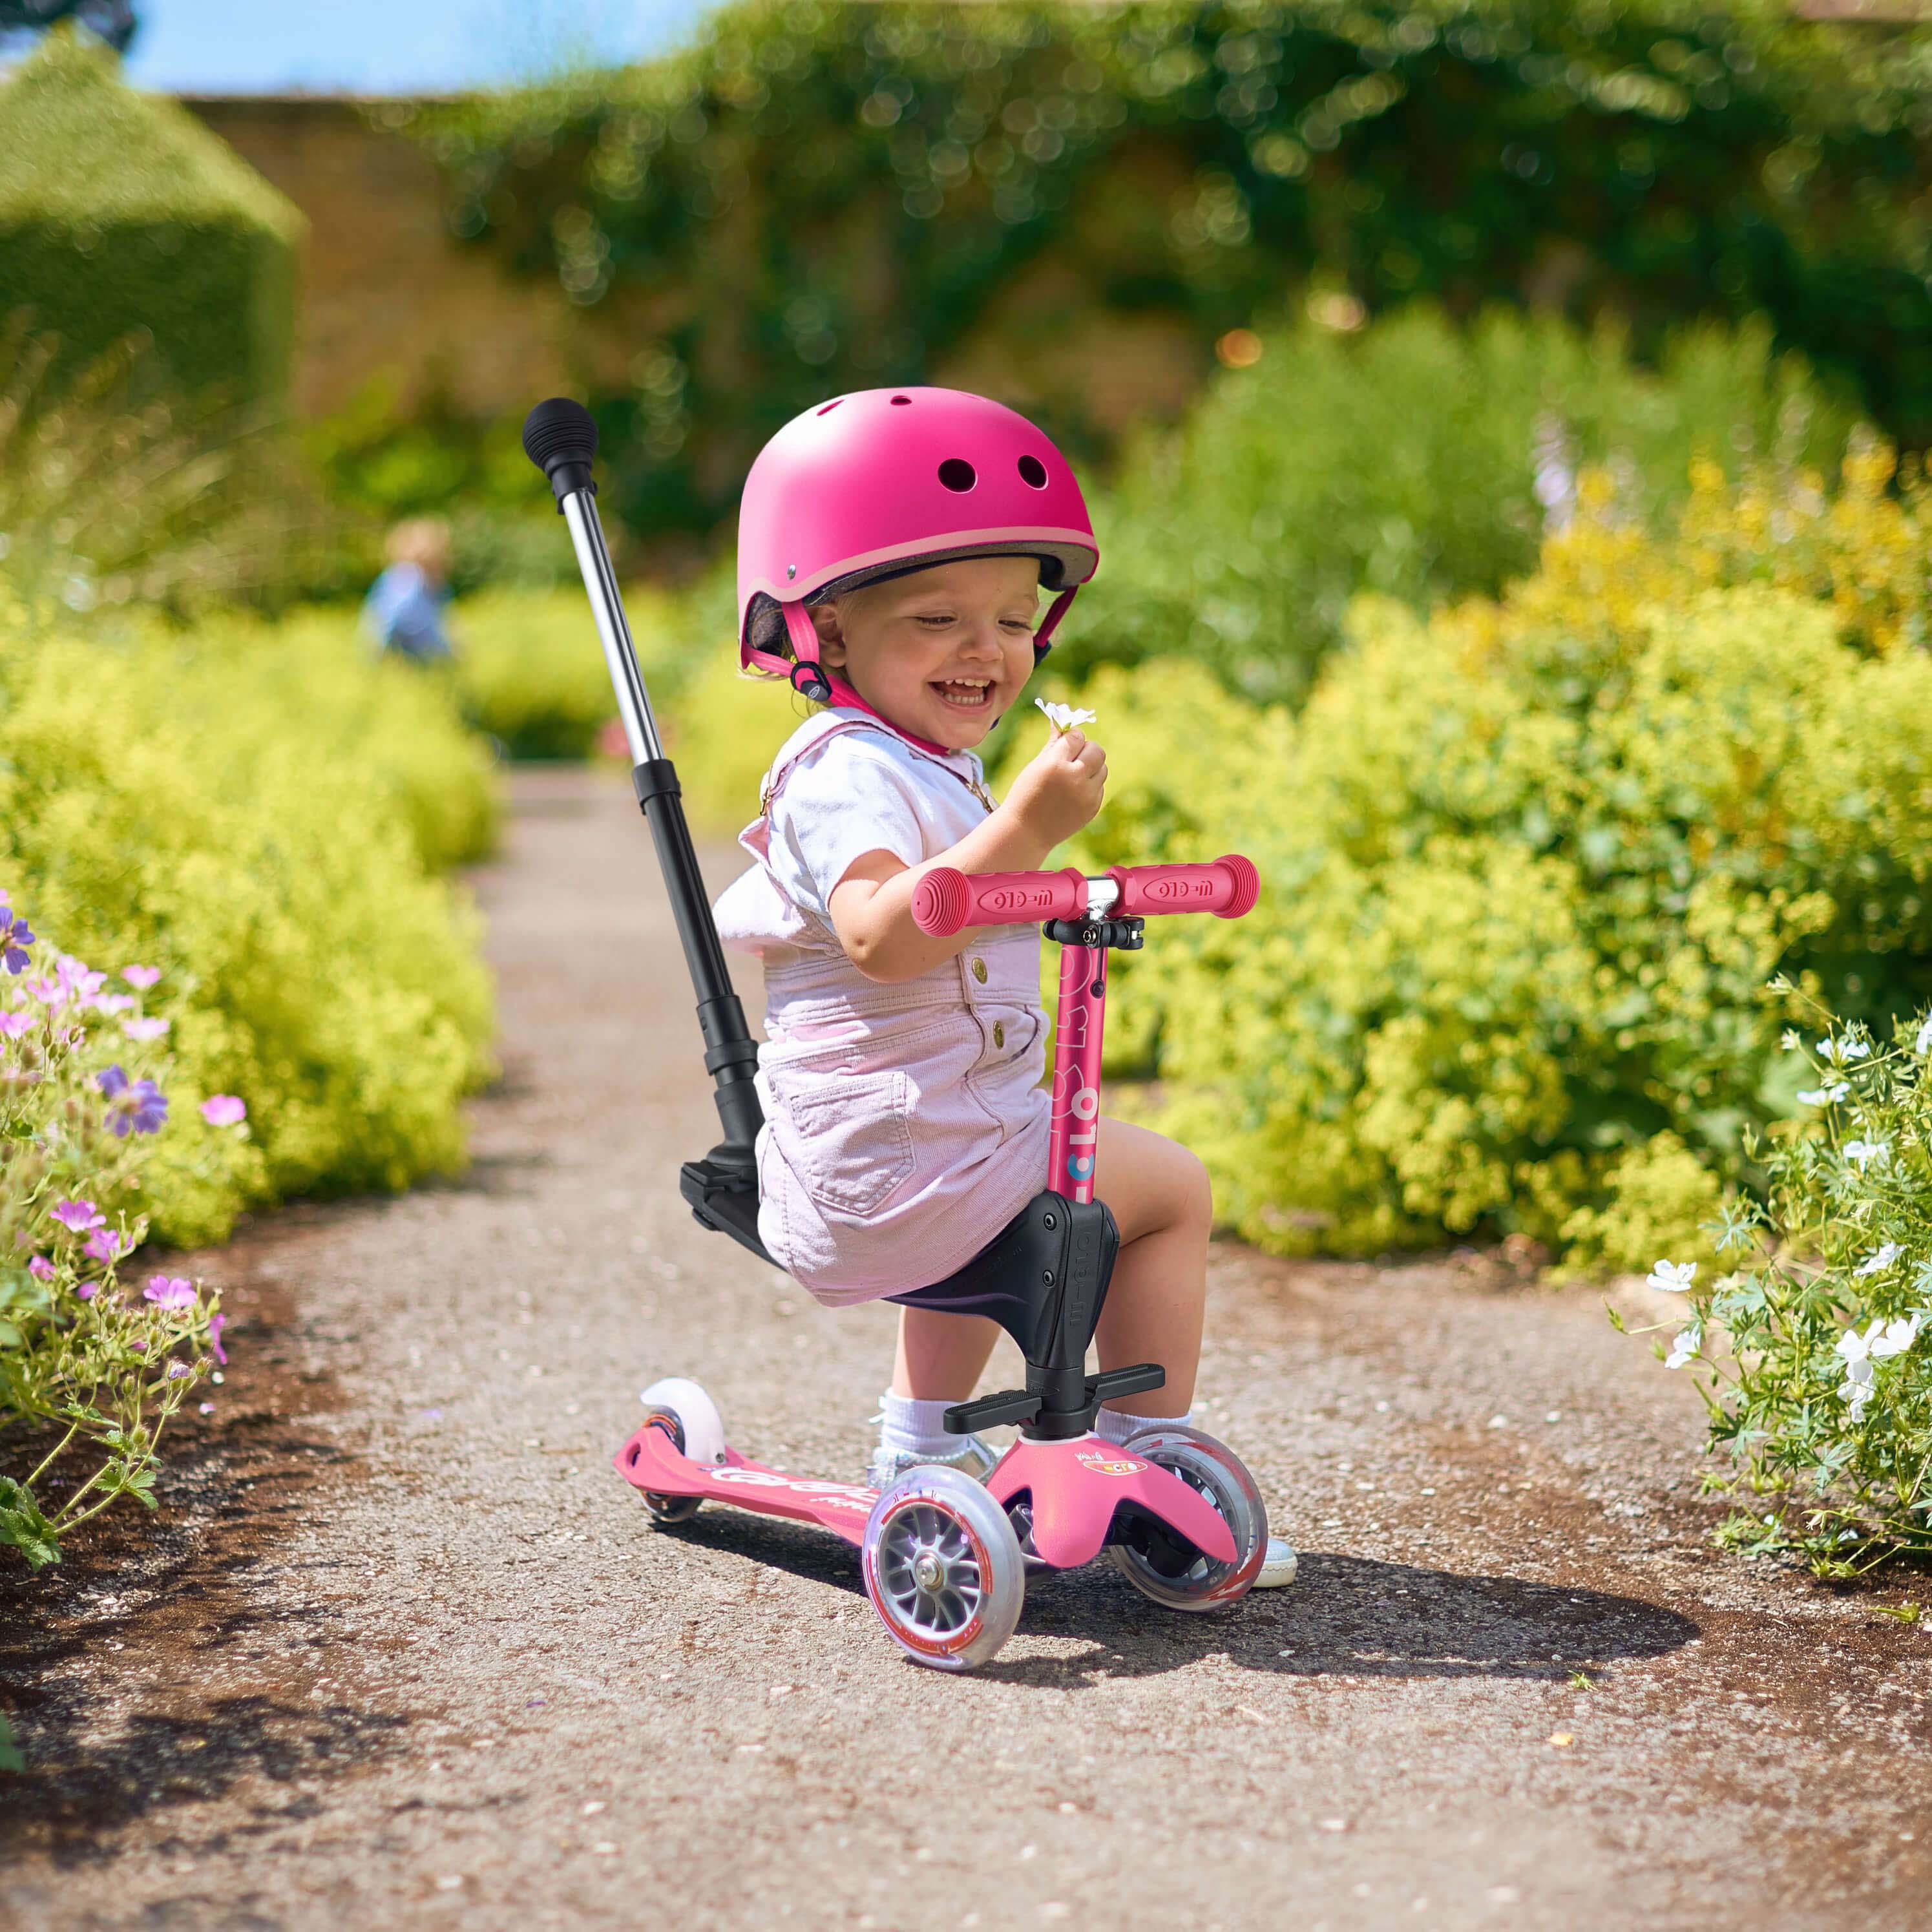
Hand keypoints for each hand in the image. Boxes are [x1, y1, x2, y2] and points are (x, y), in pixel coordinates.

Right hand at [1004, 727, 1105, 848]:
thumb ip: (1053, 743)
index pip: (1077, 737)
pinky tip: (1072, 793)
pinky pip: (1099, 787)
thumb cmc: (1026, 795)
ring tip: (1072, 777)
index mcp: (1055, 764)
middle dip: (1086, 750)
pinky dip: (1090, 786)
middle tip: (1073, 758)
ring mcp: (1086, 795)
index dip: (1071, 738)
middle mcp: (1074, 778)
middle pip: (1097, 750)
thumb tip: (1060, 720)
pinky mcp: (1092, 808)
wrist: (1027, 832)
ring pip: (1102, 768)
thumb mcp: (1035, 766)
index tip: (1065, 744)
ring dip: (1090, 768)